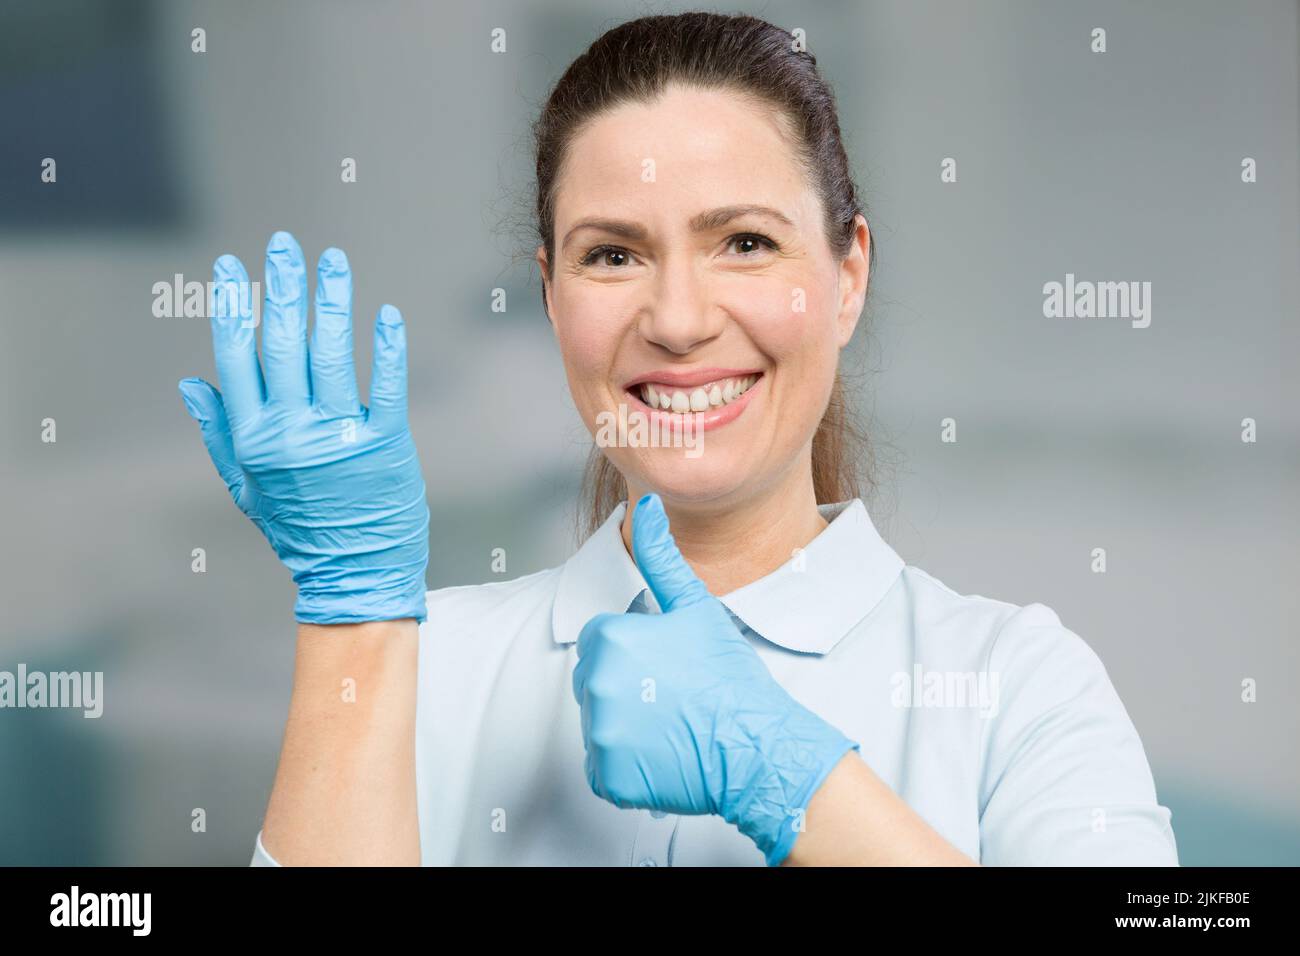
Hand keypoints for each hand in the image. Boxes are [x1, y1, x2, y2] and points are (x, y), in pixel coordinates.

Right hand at [178, 231, 428, 623]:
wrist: (354, 575)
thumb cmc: (300, 530)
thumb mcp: (247, 487)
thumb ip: (219, 433)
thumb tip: (190, 384)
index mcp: (253, 438)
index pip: (237, 357)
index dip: (235, 307)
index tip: (235, 267)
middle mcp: (291, 432)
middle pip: (282, 344)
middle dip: (282, 288)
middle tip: (285, 245)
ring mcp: (338, 437)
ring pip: (331, 354)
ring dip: (331, 302)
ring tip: (332, 261)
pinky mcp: (384, 444)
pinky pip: (386, 386)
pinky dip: (386, 349)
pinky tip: (385, 314)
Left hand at [572, 493, 859, 865]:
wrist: (756, 746)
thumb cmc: (730, 678)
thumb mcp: (696, 607)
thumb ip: (662, 557)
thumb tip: (647, 507)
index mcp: (610, 641)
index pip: (599, 642)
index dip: (634, 651)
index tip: (666, 665)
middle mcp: (596, 688)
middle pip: (593, 682)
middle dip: (624, 687)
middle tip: (671, 696)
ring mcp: (601, 736)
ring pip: (598, 723)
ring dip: (626, 726)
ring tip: (670, 725)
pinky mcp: (608, 777)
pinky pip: (603, 768)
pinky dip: (626, 767)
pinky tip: (663, 755)